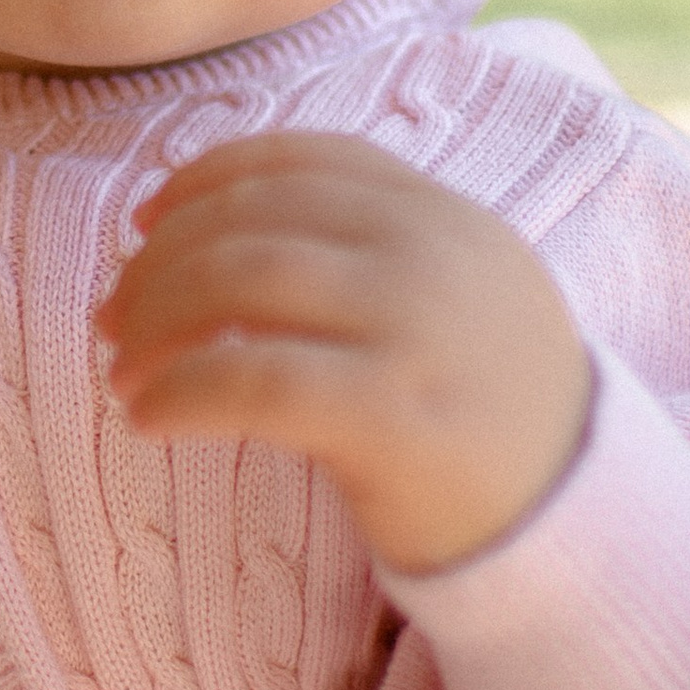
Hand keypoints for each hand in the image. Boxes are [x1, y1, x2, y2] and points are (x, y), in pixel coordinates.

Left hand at [97, 131, 592, 574]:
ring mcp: (417, 330)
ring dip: (155, 320)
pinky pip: (250, 379)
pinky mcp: (392, 416)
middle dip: (160, 262)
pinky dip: (179, 390)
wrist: (574, 528)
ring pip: (238, 282)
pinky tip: (147, 416)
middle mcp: (434, 253)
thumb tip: (206, 232)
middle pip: (253, 220)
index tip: (149, 219)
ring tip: (124, 368)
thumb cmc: (486, 418)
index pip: (306, 161)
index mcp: (447, 216)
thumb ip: (371, 250)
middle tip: (114, 315)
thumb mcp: (456, 298)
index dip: (208, 178)